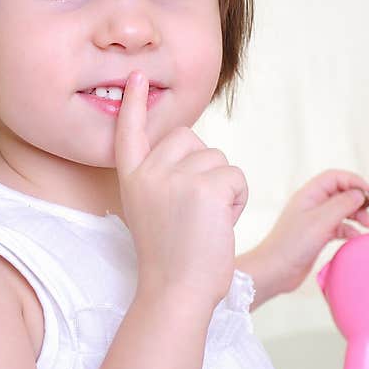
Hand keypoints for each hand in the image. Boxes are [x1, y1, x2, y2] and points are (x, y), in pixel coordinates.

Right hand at [115, 70, 248, 310]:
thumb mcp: (153, 211)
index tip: (138, 78)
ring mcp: (176, 178)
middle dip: (204, 166)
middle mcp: (149, 173)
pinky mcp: (206, 187)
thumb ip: (164, 178)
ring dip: (223, 188)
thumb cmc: (172, 258)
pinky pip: (236, 177)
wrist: (176, 291)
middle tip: (196, 209)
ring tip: (206, 222)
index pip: (129, 133)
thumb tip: (193, 149)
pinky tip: (220, 224)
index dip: (134, 104)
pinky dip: (238, 199)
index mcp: (133, 179)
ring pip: (218, 160)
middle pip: (190, 140)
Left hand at [256, 169, 368, 293]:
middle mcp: (311, 205)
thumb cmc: (292, 244)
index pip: (334, 177)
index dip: (353, 180)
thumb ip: (343, 204)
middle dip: (358, 199)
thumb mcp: (321, 221)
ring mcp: (314, 221)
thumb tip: (360, 193)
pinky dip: (349, 229)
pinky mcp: (317, 236)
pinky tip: (356, 237)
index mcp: (308, 195)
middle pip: (340, 193)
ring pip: (341, 210)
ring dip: (356, 215)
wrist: (275, 271)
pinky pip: (338, 227)